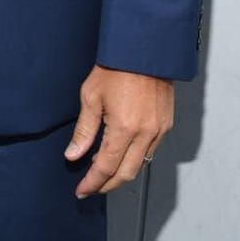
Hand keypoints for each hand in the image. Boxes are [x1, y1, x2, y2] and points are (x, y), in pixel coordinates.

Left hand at [65, 65, 173, 197]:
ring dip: (122, 173)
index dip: (93, 182)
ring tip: (103, 171)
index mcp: (124, 128)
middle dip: (107, 185)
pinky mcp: (166, 125)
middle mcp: (145, 134)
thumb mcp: (91, 96)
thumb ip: (84, 130)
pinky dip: (135, 159)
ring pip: (140, 165)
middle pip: (126, 174)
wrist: (144, 50)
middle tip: (92, 186)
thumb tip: (73, 154)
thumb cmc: (116, 68)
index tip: (82, 190)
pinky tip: (122, 154)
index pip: (106, 167)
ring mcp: (159, 130)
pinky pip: (151, 151)